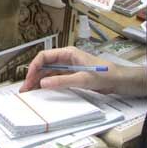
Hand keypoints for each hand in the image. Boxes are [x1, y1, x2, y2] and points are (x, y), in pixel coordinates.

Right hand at [19, 46, 146, 96]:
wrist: (122, 81)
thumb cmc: (106, 75)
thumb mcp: (84, 78)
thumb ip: (63, 80)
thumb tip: (43, 82)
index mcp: (68, 53)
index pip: (45, 56)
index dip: (34, 66)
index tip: (28, 78)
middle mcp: (67, 59)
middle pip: (44, 65)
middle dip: (33, 76)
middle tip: (25, 90)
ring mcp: (69, 68)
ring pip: (49, 73)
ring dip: (39, 82)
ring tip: (30, 94)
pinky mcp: (73, 77)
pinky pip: (56, 80)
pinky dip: (48, 86)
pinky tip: (43, 93)